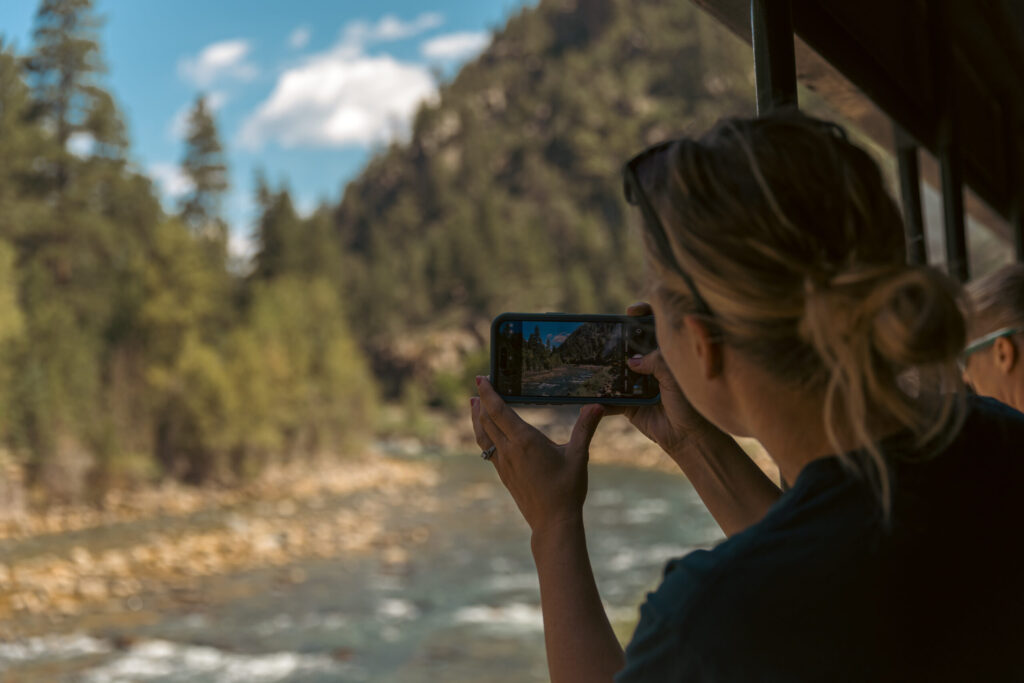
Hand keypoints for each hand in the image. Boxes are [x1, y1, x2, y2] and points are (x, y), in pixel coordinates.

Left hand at [470, 376, 604, 536]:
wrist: (552, 522)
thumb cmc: (567, 489)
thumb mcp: (578, 456)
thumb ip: (585, 429)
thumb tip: (597, 405)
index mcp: (524, 441)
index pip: (499, 410)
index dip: (488, 393)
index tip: (480, 378)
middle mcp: (509, 450)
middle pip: (486, 420)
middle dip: (481, 401)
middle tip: (478, 385)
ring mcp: (504, 463)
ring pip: (483, 435)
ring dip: (477, 418)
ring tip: (473, 404)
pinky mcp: (504, 474)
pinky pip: (488, 449)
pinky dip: (484, 435)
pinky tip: (488, 434)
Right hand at [606, 302, 722, 456]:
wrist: (689, 438)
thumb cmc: (691, 404)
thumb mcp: (676, 377)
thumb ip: (657, 363)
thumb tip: (632, 362)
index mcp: (667, 353)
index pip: (656, 325)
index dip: (644, 313)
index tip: (632, 312)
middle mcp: (651, 364)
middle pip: (630, 344)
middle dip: (616, 338)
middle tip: (607, 333)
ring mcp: (637, 382)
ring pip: (617, 369)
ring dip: (604, 366)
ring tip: (592, 359)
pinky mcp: (628, 402)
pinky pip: (610, 397)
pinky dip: (599, 397)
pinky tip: (590, 393)